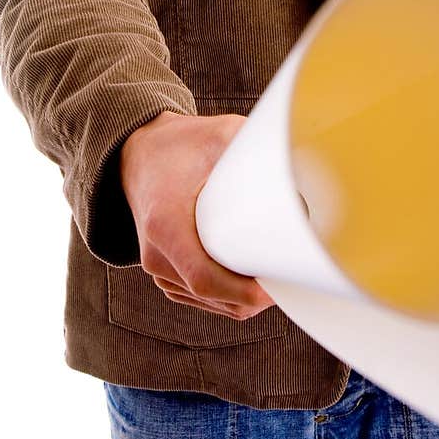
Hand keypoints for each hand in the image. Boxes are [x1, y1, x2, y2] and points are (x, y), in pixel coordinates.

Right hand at [120, 110, 275, 319]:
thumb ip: (255, 146)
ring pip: (212, 304)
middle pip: (216, 297)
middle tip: (293, 271)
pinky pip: (202, 299)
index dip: (246, 292)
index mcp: (165, 224)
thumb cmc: (179, 144)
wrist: (138, 154)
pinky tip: (252, 274)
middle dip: (258, 293)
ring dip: (246, 296)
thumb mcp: (218, 134)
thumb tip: (299, 160)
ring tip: (276, 269)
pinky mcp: (164, 274)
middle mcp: (157, 254)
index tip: (280, 283)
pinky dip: (230, 295)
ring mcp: (158, 268)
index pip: (205, 279)